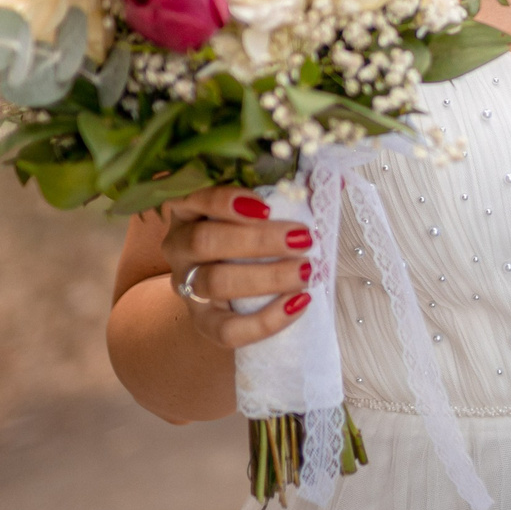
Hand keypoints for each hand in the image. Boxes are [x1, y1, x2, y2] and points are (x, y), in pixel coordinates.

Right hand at [159, 186, 315, 349]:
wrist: (229, 285)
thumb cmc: (247, 234)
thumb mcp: (256, 209)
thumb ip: (283, 192)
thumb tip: (331, 180)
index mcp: (188, 210)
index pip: (197, 200)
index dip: (227, 202)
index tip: (267, 207)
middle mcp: (179, 247)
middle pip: (205, 242)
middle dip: (257, 240)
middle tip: (303, 239)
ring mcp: (186, 286)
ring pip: (215, 283)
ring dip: (266, 277)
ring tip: (306, 271)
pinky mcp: (202, 322)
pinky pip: (227, 329)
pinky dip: (266, 320)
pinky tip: (298, 303)